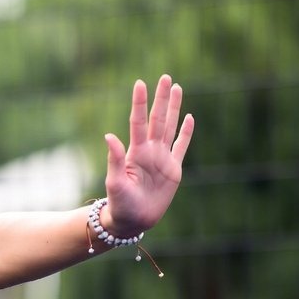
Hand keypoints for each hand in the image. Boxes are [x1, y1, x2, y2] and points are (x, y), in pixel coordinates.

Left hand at [102, 74, 194, 236]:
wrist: (133, 220)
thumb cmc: (120, 204)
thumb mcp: (114, 182)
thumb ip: (114, 159)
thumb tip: (109, 135)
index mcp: (135, 152)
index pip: (138, 122)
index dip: (140, 103)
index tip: (140, 83)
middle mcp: (149, 151)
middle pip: (157, 119)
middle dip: (162, 98)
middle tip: (165, 77)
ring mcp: (162, 158)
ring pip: (170, 127)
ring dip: (174, 108)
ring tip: (177, 88)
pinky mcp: (174, 169)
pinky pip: (181, 146)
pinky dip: (186, 132)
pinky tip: (189, 117)